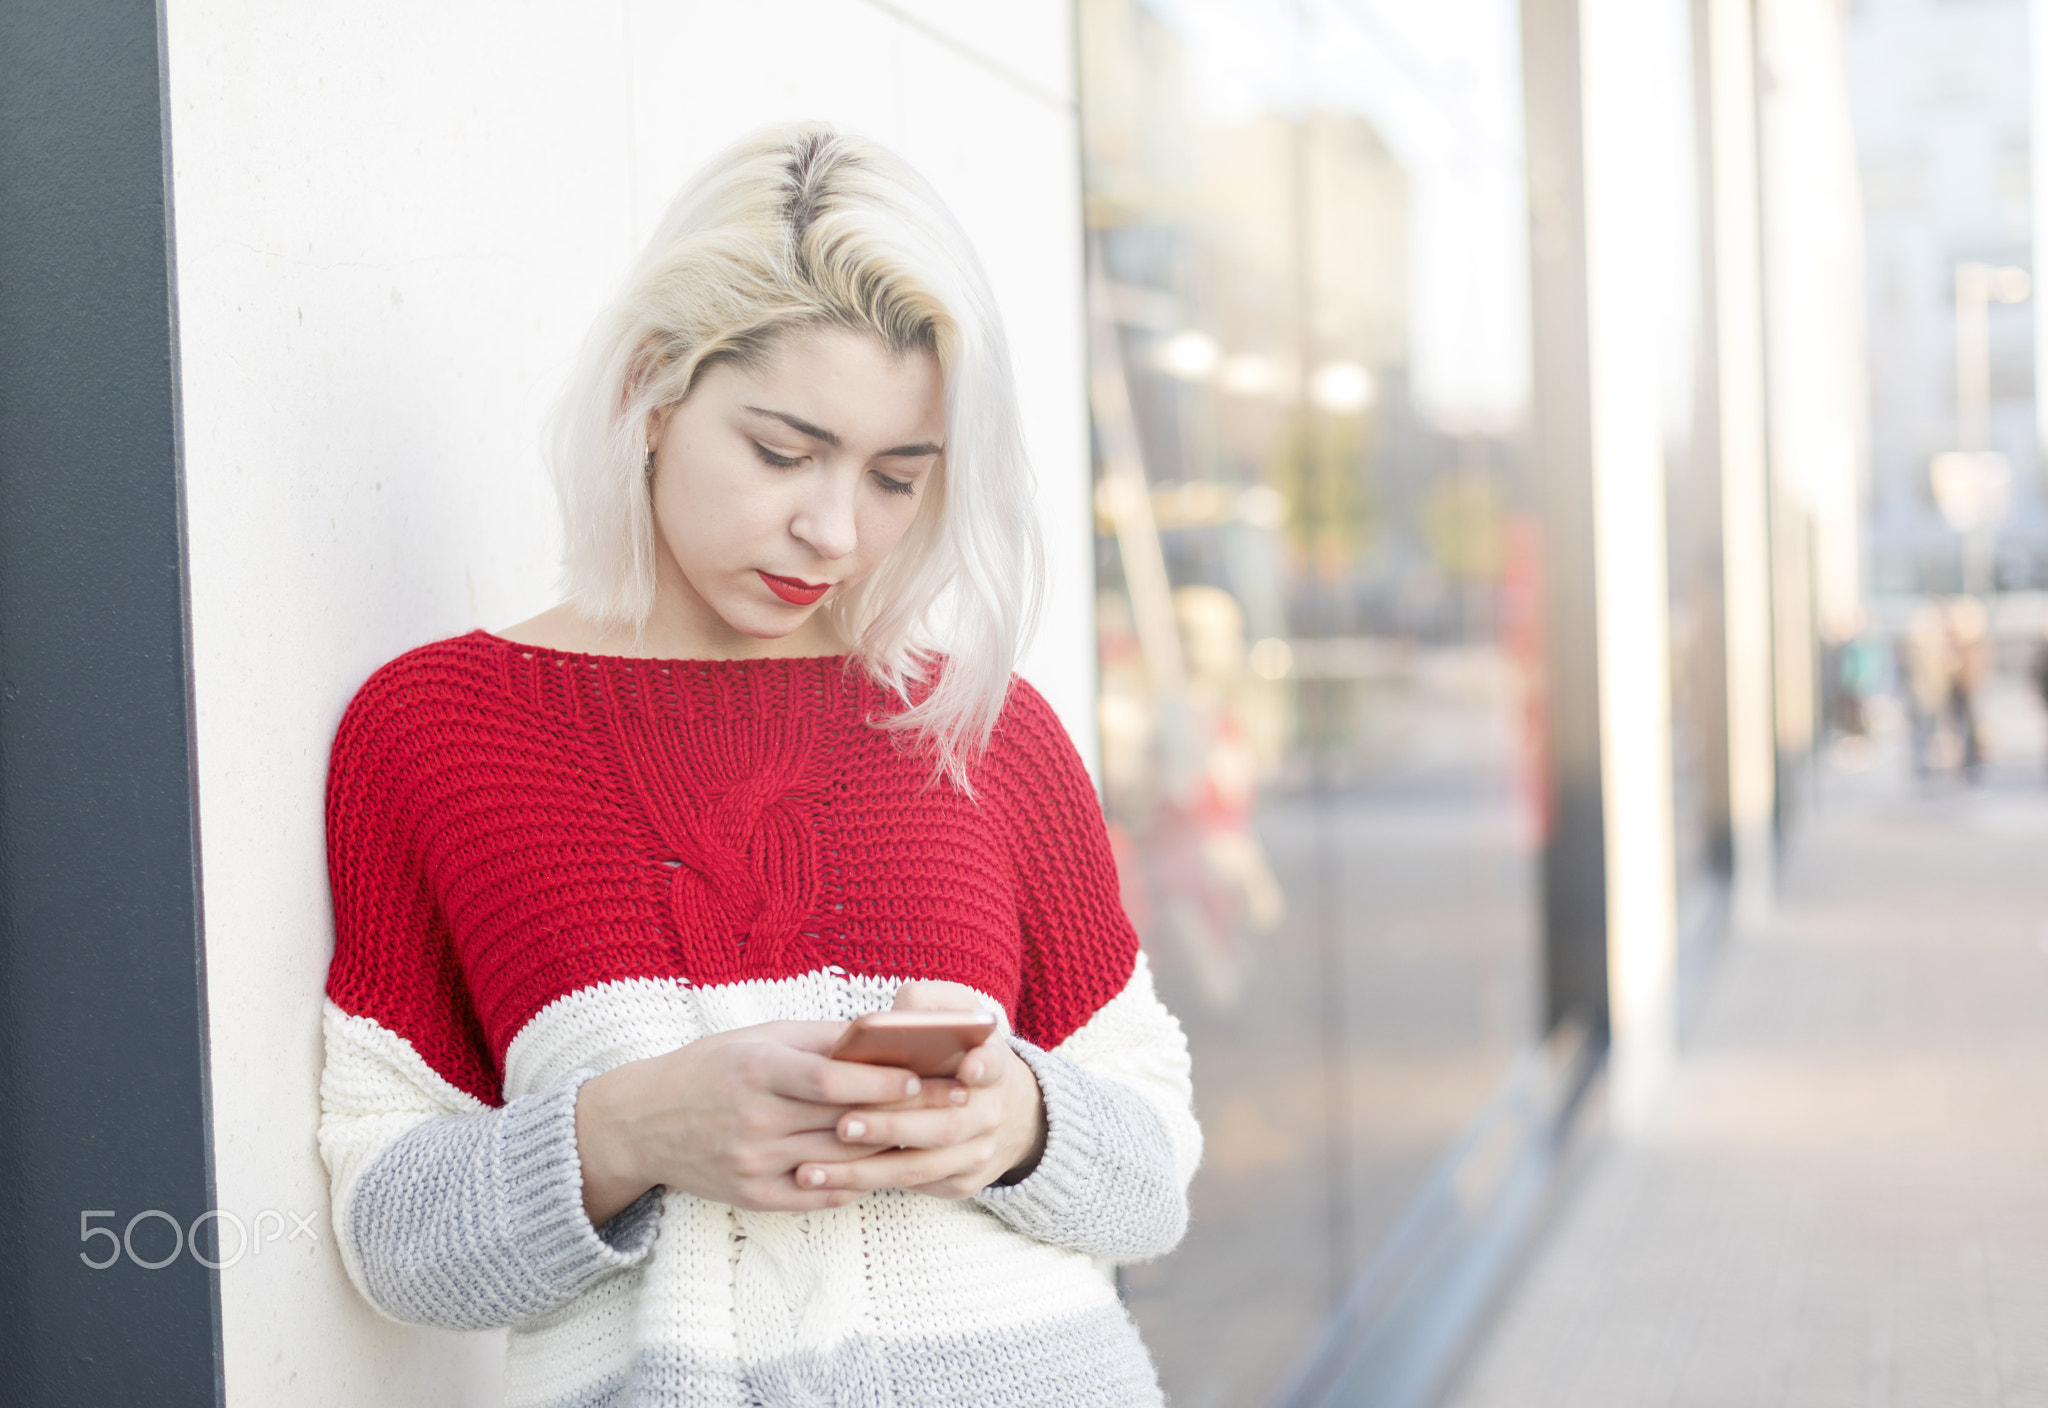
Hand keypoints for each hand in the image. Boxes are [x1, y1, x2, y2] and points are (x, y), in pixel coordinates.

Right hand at [573, 1020, 938, 1223]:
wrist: (641, 1123)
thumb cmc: (709, 1068)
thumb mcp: (756, 1037)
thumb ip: (819, 1039)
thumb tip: (883, 1033)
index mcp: (755, 1071)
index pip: (827, 1080)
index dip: (877, 1081)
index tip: (920, 1077)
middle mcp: (753, 1121)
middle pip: (842, 1124)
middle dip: (901, 1115)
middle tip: (950, 1106)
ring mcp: (752, 1164)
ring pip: (838, 1163)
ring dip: (886, 1151)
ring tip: (929, 1136)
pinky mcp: (751, 1197)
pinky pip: (816, 1197)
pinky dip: (852, 1184)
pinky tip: (881, 1170)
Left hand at [794, 981, 1046, 1199]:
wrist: (996, 1106)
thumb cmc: (957, 1051)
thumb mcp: (955, 1016)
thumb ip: (927, 1004)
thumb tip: (893, 1015)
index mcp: (992, 1065)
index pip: (991, 1064)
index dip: (981, 1066)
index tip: (965, 1067)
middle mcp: (991, 1113)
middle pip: (944, 1126)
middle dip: (891, 1126)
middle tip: (843, 1125)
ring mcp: (978, 1152)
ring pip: (921, 1166)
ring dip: (866, 1168)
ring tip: (813, 1168)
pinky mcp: (961, 1181)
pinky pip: (913, 1186)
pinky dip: (868, 1183)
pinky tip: (827, 1181)